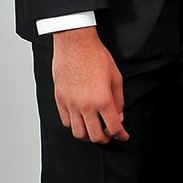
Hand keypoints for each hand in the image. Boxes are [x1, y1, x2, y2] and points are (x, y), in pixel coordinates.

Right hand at [52, 28, 128, 143]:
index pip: (113, 127)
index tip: (123, 136)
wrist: (75, 43)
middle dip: (105, 139)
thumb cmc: (96, 56)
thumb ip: (118, 100)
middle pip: (95, 136)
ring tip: (94, 130)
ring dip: (88, 136)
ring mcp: (71, 104)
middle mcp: (86, 105)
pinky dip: (75, 125)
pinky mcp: (60, 99)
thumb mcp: (115, 77)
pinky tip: (81, 120)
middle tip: (109, 135)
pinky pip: (66, 122)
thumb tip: (118, 116)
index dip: (121, 134)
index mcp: (103, 99)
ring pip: (78, 133)